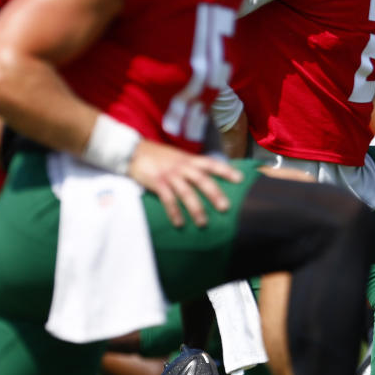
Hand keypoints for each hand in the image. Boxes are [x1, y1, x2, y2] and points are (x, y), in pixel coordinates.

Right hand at [127, 138, 241, 226]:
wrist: (134, 151)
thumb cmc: (159, 156)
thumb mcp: (178, 157)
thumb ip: (192, 166)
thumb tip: (210, 177)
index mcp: (189, 160)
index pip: (211, 163)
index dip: (226, 170)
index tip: (240, 179)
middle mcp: (182, 167)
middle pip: (202, 180)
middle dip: (214, 194)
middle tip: (225, 208)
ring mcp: (170, 175)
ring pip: (186, 192)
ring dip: (195, 208)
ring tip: (203, 223)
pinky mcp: (157, 182)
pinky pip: (168, 199)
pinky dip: (174, 212)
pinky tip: (180, 223)